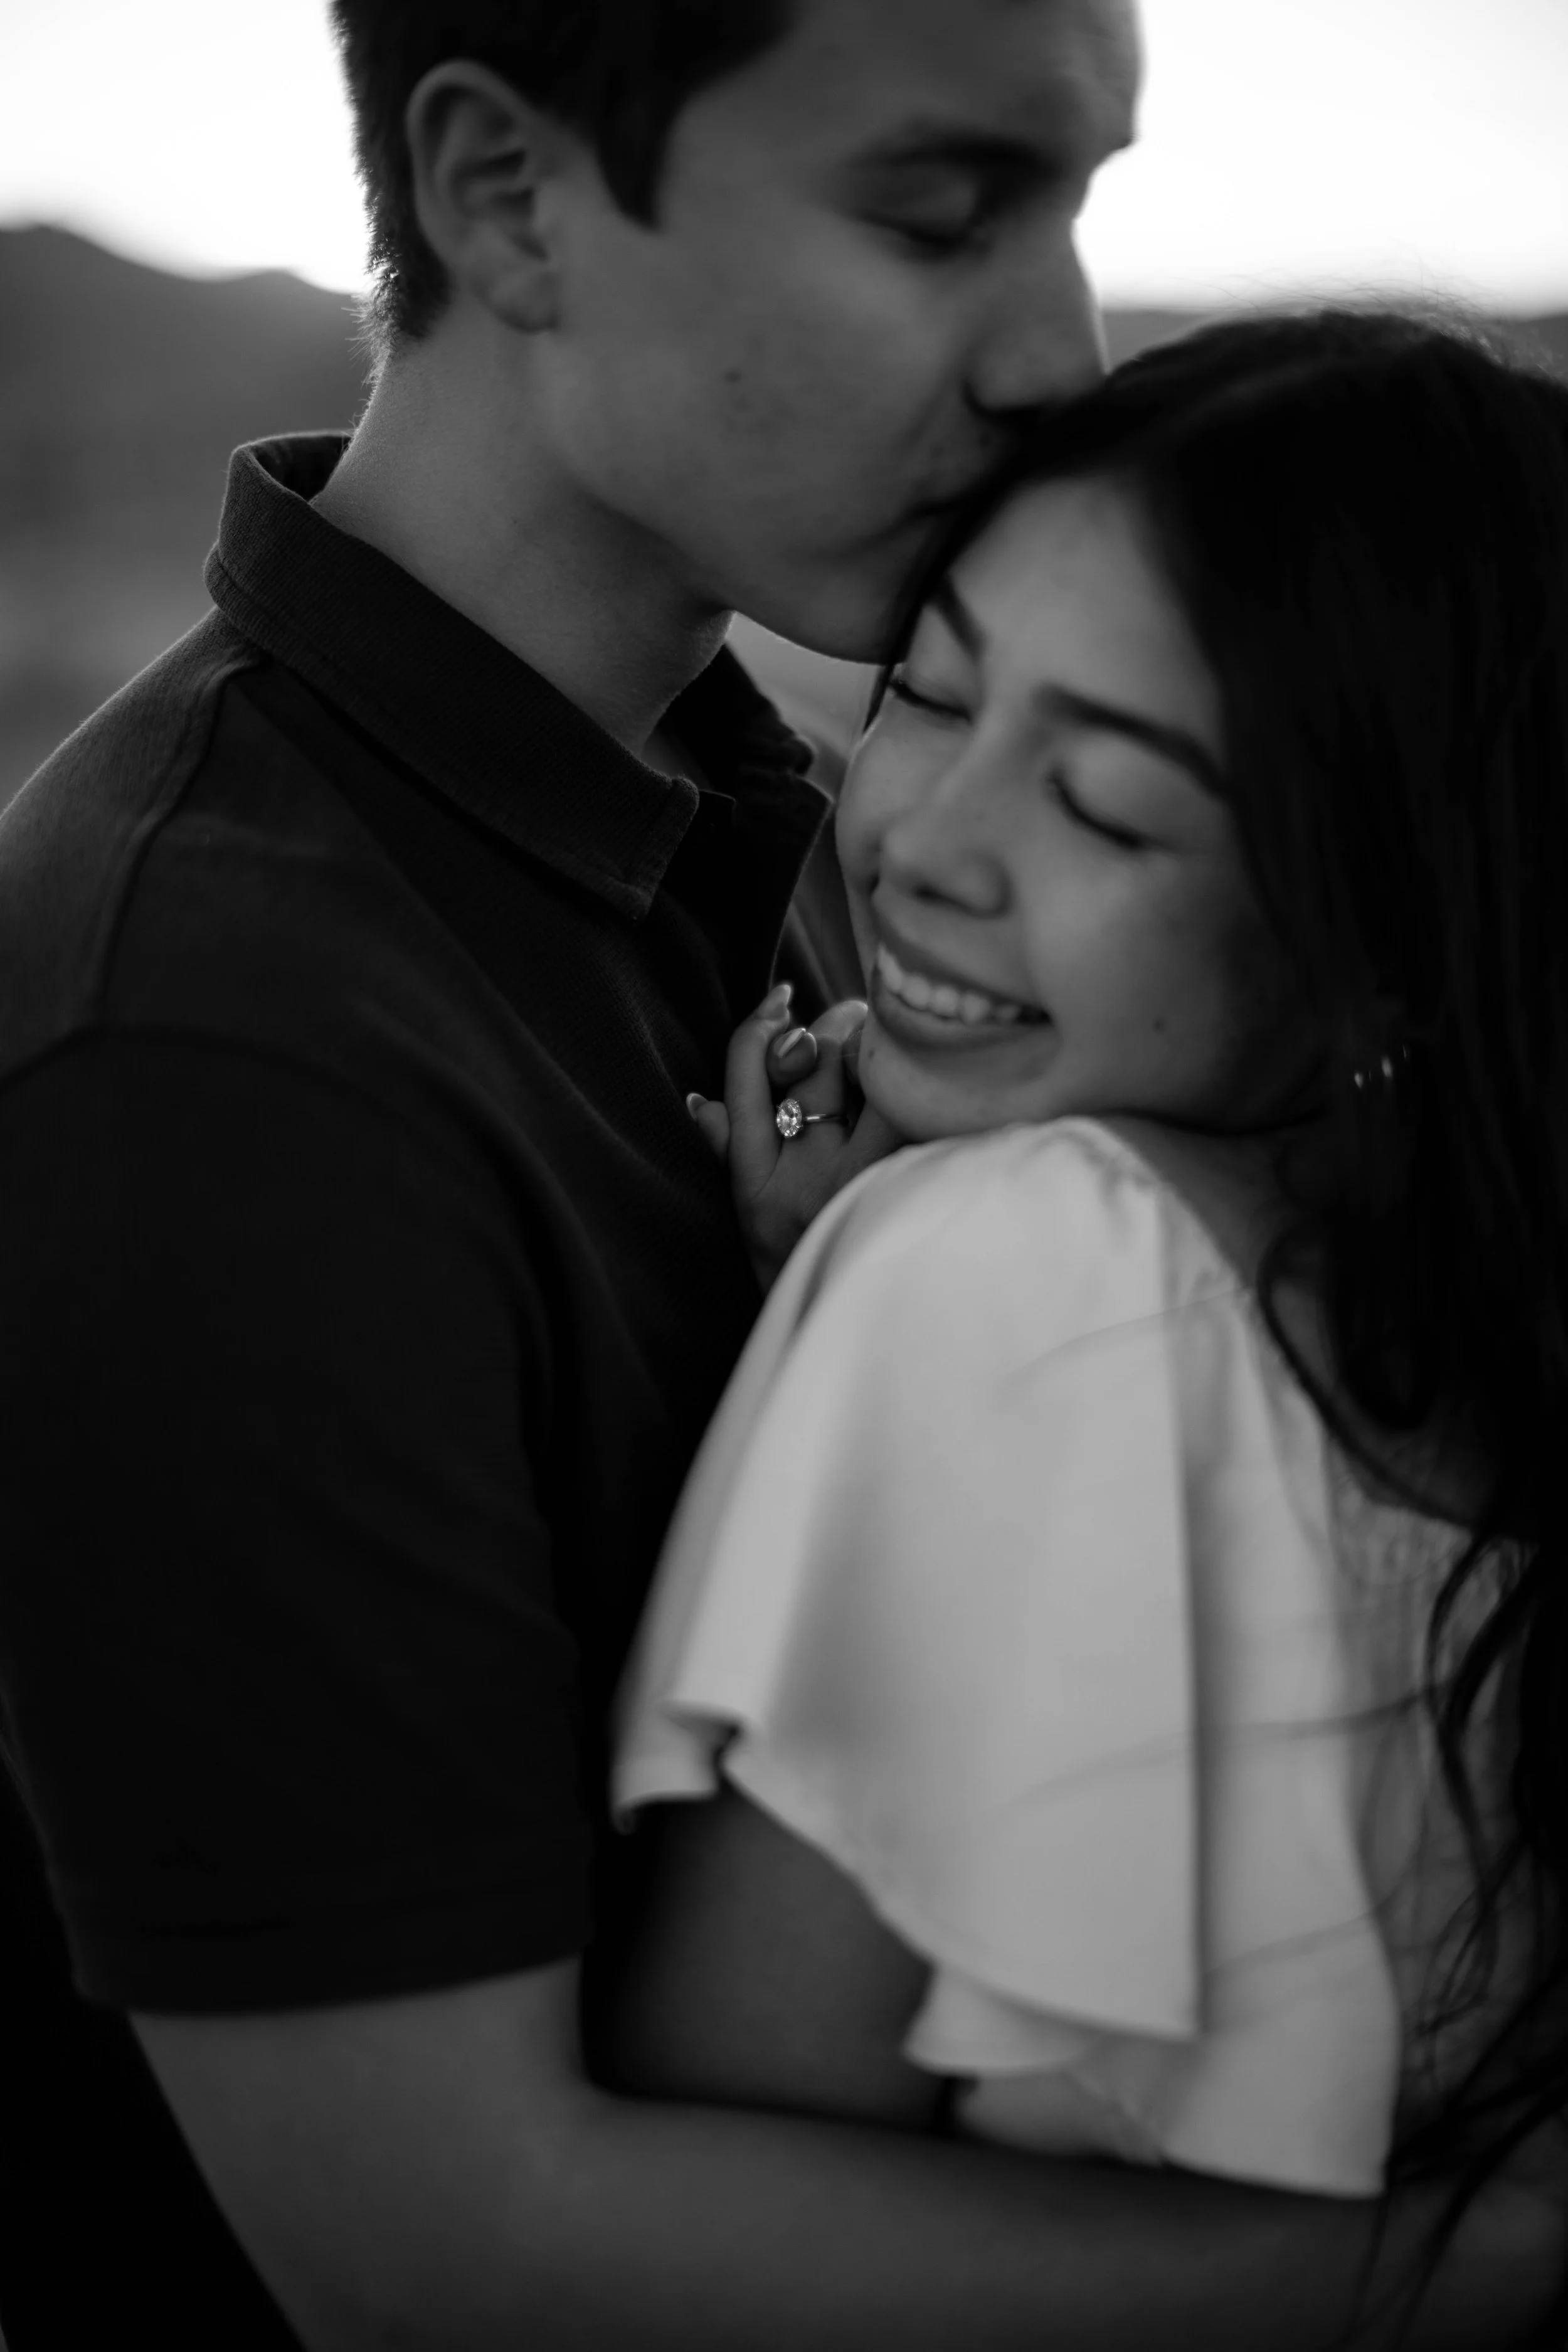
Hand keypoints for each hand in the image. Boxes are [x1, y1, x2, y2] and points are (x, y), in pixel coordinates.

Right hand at [688, 983, 902, 1286]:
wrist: (845, 1326)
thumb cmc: (797, 1267)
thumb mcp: (750, 1218)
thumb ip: (727, 1153)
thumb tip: (700, 1101)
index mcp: (753, 1183)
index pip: (745, 1080)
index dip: (759, 1029)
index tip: (779, 999)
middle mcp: (803, 1179)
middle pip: (815, 1066)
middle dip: (834, 1027)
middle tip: (850, 1020)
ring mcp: (857, 1183)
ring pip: (868, 1080)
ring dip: (877, 1049)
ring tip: (884, 1044)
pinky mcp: (904, 1185)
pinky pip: (911, 1114)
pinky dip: (914, 1089)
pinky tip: (922, 1080)